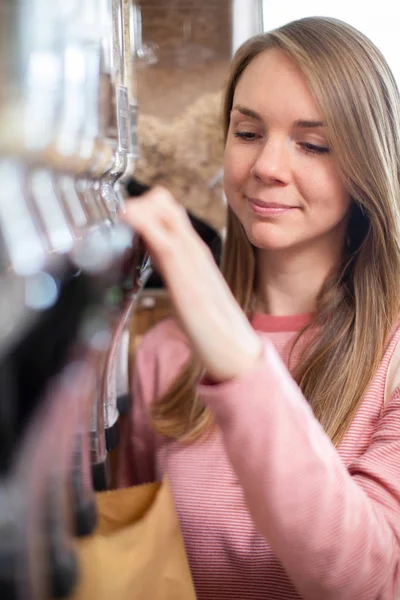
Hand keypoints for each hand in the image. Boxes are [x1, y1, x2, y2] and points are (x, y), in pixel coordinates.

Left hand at [123, 187, 262, 382]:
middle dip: (137, 202)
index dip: (144, 203)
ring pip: (164, 214)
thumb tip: (150, 253)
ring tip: (119, 217)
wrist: (234, 348)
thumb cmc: (211, 323)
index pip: (168, 209)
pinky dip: (144, 225)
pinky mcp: (186, 278)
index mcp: (194, 251)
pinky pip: (164, 242)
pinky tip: (127, 220)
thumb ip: (171, 267)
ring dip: (137, 208)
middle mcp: (193, 248)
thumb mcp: (188, 286)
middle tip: (118, 220)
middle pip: (164, 203)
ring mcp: (192, 260)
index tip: (123, 214)